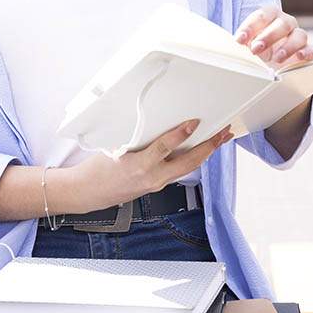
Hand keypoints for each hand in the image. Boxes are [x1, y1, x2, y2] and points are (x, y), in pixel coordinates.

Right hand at [71, 119, 232, 211]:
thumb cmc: (97, 169)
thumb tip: (156, 119)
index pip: (164, 148)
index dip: (181, 134)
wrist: (88, 192)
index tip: (194, 122)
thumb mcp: (114, 144)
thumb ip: (138, 135)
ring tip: (220, 140)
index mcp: (138, 166)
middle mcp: (151, 178)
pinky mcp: (157, 186)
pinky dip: (192, 159)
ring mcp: (156, 184)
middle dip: (209, 147)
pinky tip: (200, 151)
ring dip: (205, 153)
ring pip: (188, 168)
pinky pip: (180, 171)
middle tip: (223, 133)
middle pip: (188, 162)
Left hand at [235, 5, 312, 68]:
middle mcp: (285, 23)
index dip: (250, 27)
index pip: (262, 16)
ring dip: (287, 47)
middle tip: (256, 49)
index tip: (239, 40)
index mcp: (270, 16)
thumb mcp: (246, 44)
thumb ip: (243, 41)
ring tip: (276, 59)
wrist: (268, 62)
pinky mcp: (306, 51)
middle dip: (268, 36)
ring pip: (299, 35)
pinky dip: (306, 52)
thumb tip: (234, 44)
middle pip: (282, 24)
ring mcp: (297, 36)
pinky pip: (311, 49)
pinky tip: (299, 57)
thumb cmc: (256, 49)